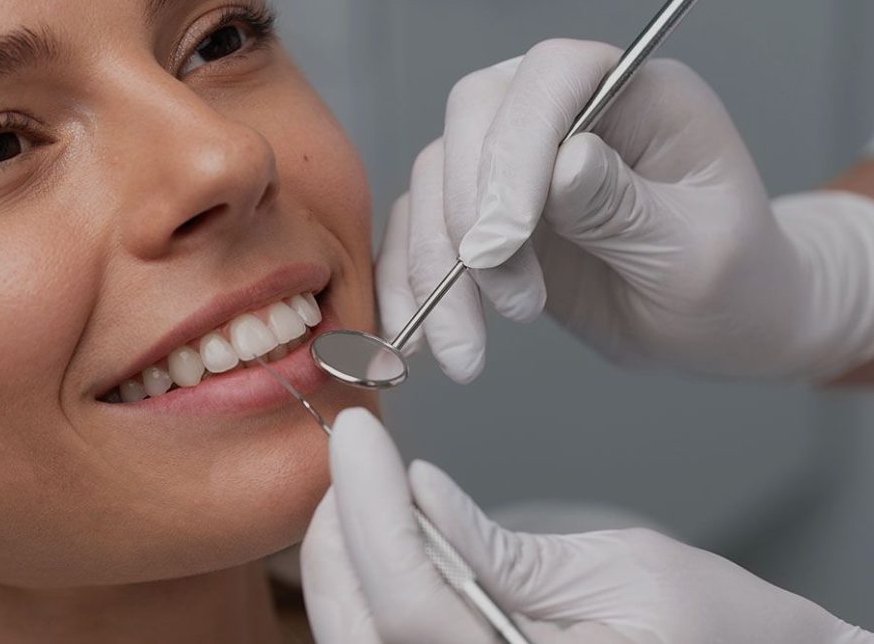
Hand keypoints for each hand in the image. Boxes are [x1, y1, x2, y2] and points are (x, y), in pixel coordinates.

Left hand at [301, 408, 871, 643]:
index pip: (412, 606)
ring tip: (358, 483)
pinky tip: (374, 533)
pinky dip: (364, 584)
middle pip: (364, 630)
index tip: (360, 434)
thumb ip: (503, 553)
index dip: (372, 512)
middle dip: (339, 533)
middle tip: (350, 452)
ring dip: (342, 557)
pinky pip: (383, 643)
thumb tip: (419, 493)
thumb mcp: (619, 574)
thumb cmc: (717, 629)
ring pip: (358, 639)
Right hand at [375, 39, 873, 381]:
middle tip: (503, 297)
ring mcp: (516, 165)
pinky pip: (421, 236)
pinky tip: (421, 340)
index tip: (503, 241)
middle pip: (471, 122)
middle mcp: (565, 114)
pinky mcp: (485, 219)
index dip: (513, 149)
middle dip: (468, 217)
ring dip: (435, 270)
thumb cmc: (733, 280)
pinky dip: (409, 287)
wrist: (716, 327)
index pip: (551, 79)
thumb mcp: (697, 252)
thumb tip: (563, 162)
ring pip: (433, 185)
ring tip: (470, 350)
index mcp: (634, 94)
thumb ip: (626, 206)